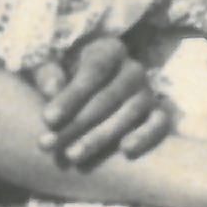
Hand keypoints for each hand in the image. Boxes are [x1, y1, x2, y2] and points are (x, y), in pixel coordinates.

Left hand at [33, 35, 170, 169]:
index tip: (47, 119)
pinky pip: (159, 125)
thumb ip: (48, 75)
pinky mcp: (159, 114)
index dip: (71, 96)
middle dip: (78, 123)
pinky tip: (125, 151)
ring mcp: (148, 92)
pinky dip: (145, 136)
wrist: (96, 92)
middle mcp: (133, 69)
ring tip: (72, 156)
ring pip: (130, 112)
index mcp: (109, 50)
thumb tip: (51, 89)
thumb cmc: (69, 76)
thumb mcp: (54, 68)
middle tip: (50, 145)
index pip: (93, 71)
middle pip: (109, 96)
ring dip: (101, 136)